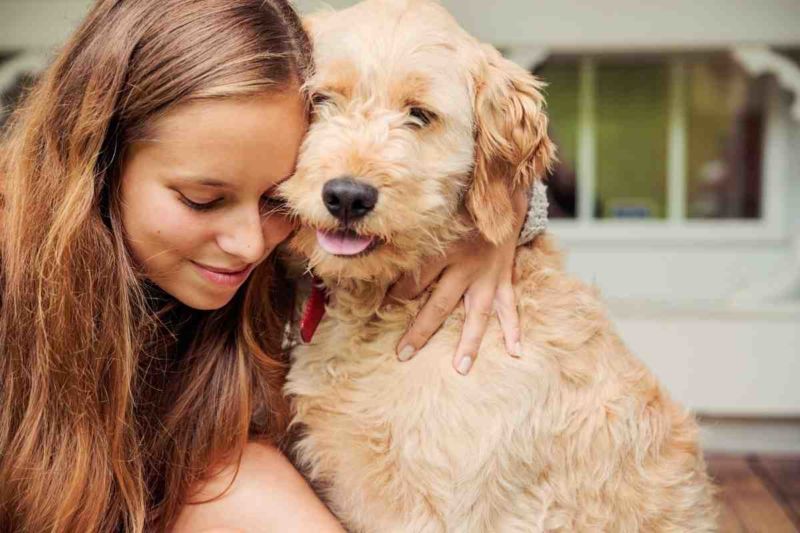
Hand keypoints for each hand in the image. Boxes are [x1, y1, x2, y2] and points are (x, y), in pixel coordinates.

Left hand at [386, 188, 527, 374]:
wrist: (500, 199)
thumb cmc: (460, 213)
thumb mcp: (434, 225)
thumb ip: (415, 247)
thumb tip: (386, 268)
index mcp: (444, 250)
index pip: (414, 280)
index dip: (395, 296)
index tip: (380, 310)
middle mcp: (466, 266)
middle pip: (440, 304)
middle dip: (420, 331)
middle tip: (403, 354)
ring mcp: (488, 275)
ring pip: (477, 314)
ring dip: (469, 342)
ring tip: (461, 368)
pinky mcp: (504, 278)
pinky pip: (509, 307)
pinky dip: (513, 329)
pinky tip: (516, 351)